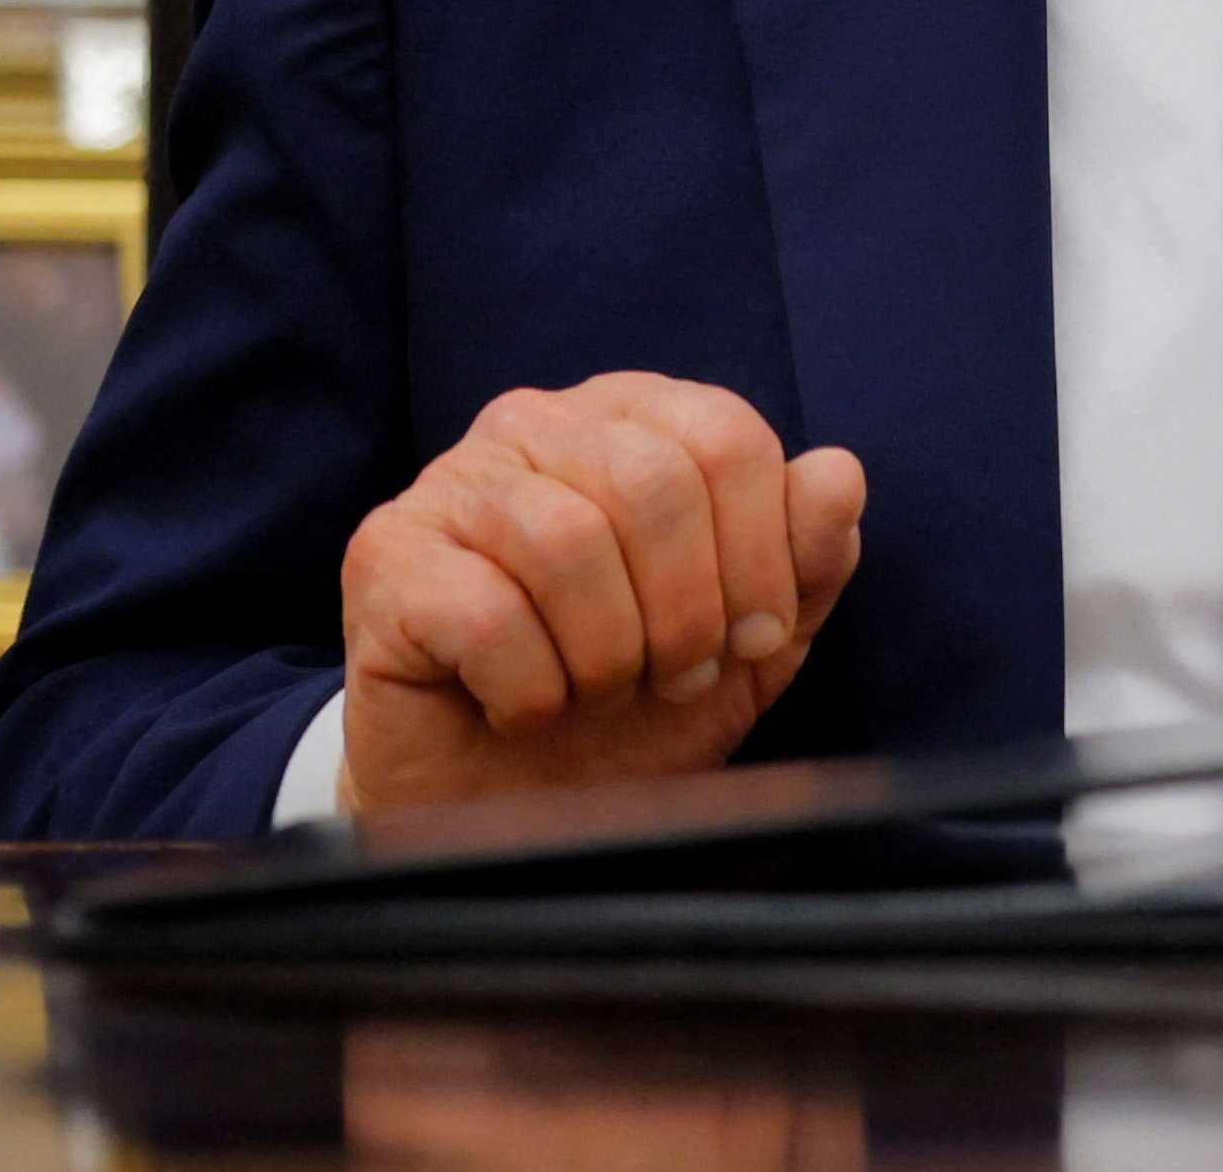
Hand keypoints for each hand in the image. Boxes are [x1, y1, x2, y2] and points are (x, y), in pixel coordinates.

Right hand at [339, 373, 864, 813]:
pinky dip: (530, 687)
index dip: (763, 554)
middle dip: (689, 612)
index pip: (727, 436)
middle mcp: (537, 424)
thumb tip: (837, 472)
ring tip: (598, 692)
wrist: (510, 807)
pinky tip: (524, 707)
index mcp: (635, 415)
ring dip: (607, 653)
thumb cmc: (633, 702)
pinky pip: (484, 612)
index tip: (754, 640)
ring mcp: (451, 484)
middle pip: (654, 482)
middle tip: (677, 678)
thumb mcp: (753, 636)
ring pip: (568, 542)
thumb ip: (807, 554)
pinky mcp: (386, 557)